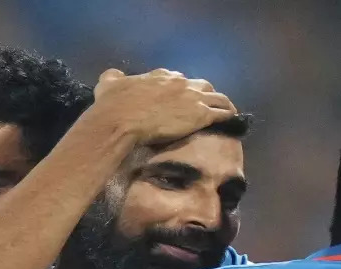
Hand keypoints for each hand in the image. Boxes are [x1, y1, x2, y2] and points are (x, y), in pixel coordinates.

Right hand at [91, 68, 237, 144]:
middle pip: (202, 85)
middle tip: (205, 105)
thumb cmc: (114, 105)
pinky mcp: (200, 115)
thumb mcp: (108, 84)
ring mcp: (193, 98)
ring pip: (217, 97)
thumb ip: (113, 78)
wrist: (122, 120)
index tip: (182, 98)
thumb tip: (113, 75)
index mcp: (161, 76)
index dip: (182, 89)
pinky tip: (232, 121)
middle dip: (205, 93)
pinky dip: (229, 115)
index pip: (178, 79)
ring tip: (228, 112)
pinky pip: (222, 113)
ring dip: (223, 103)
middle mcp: (180, 83)